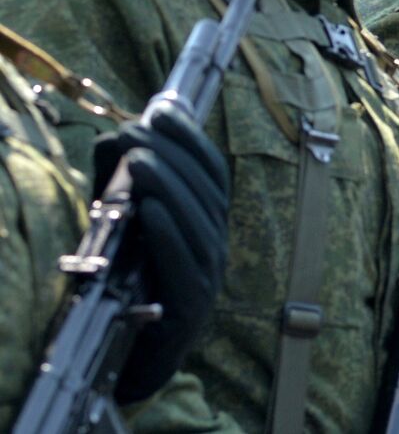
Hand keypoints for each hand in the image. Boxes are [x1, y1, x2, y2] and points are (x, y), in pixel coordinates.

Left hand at [92, 102, 229, 403]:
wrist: (134, 353)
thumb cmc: (132, 283)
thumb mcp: (128, 224)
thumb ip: (122, 185)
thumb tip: (113, 138)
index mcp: (210, 223)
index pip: (214, 172)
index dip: (192, 140)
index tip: (163, 113)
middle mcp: (218, 245)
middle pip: (207, 191)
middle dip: (174, 156)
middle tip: (136, 132)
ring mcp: (209, 276)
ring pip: (199, 223)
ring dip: (169, 187)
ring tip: (140, 160)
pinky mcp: (190, 306)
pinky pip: (184, 264)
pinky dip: (167, 235)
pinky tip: (148, 210)